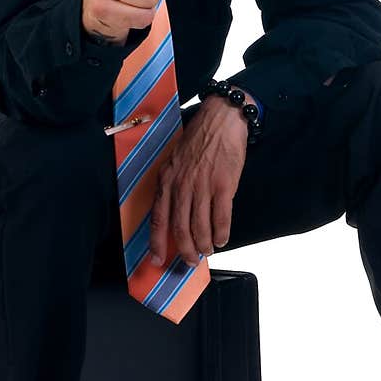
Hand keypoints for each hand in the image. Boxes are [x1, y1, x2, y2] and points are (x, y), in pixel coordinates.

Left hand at [149, 97, 247, 266]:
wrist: (221, 120)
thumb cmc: (198, 140)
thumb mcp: (175, 160)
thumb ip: (172, 185)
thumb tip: (173, 213)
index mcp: (167, 180)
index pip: (158, 218)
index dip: (157, 243)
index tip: (157, 260)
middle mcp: (182, 185)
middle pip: (180, 229)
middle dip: (186, 250)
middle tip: (191, 261)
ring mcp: (203, 186)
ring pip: (201, 227)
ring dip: (205, 245)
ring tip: (208, 250)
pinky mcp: (224, 185)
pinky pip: (221, 218)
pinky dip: (222, 234)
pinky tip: (223, 239)